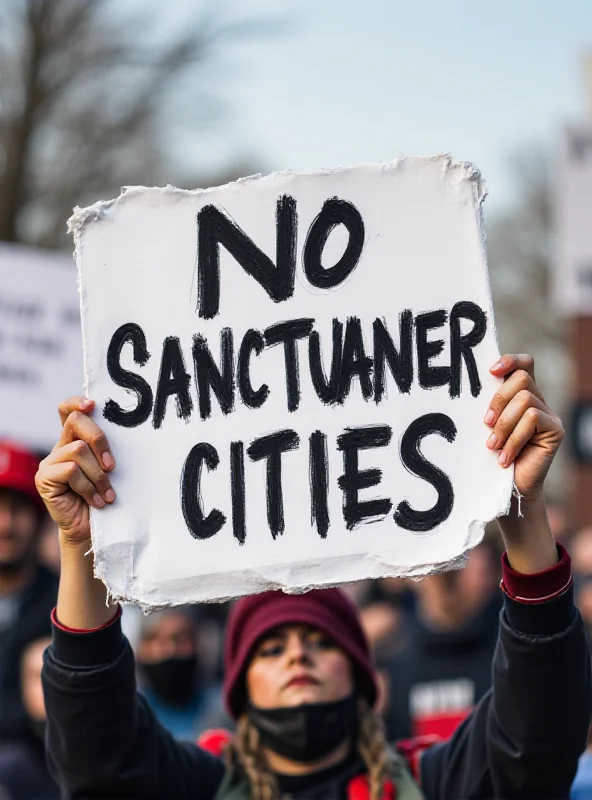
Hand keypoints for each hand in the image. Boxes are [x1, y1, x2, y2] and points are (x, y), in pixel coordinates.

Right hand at [35, 397, 115, 546]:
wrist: (91, 530)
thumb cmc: (105, 497)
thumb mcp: (110, 469)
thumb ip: (107, 450)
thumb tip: (128, 431)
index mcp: (75, 440)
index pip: (68, 410)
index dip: (77, 402)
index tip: (93, 405)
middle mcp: (59, 447)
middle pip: (76, 422)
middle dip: (99, 439)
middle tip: (112, 466)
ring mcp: (49, 462)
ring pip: (78, 450)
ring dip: (98, 474)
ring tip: (107, 493)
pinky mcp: (44, 479)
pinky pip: (71, 471)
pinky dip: (88, 486)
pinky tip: (96, 501)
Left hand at [484, 354, 563, 499]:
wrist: (509, 490)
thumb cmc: (492, 457)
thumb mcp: (487, 427)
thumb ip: (488, 406)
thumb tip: (472, 387)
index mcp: (521, 396)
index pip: (524, 364)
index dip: (510, 361)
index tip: (490, 371)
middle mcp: (538, 401)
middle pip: (521, 378)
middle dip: (499, 399)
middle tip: (486, 424)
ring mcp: (550, 415)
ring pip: (525, 400)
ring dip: (504, 424)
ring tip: (492, 446)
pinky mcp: (556, 430)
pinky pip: (532, 419)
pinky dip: (514, 438)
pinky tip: (504, 458)